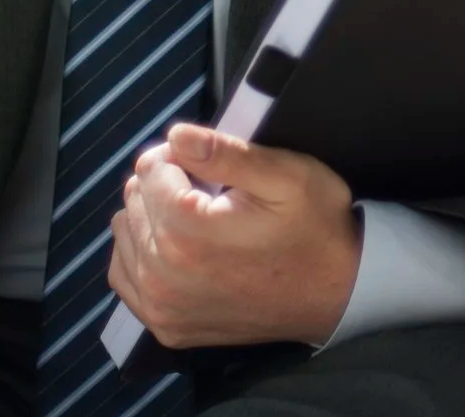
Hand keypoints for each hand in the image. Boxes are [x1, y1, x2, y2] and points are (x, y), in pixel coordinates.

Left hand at [107, 123, 361, 349]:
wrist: (339, 294)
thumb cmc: (315, 227)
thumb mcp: (285, 174)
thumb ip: (225, 151)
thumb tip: (175, 136)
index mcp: (187, 232)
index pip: (149, 168)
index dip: (180, 156)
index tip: (212, 166)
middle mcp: (163, 275)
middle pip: (134, 199)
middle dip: (165, 184)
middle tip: (209, 191)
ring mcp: (163, 308)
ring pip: (125, 233)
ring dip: (151, 217)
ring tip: (194, 216)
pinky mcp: (168, 327)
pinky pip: (125, 275)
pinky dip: (141, 253)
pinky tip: (174, 245)